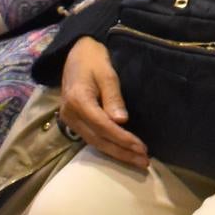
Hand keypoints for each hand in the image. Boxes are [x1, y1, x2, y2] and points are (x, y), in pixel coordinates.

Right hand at [58, 35, 148, 166]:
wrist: (76, 52)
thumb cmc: (94, 60)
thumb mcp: (107, 73)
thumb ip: (113, 97)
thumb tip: (122, 122)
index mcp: (78, 101)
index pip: (103, 126)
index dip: (123, 139)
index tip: (142, 148)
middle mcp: (70, 114)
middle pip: (98, 140)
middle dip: (122, 152)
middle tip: (144, 162)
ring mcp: (69, 119)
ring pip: (94, 142)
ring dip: (116, 153)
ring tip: (137, 161)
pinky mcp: (73, 121)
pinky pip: (91, 138)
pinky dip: (108, 146)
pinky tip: (122, 152)